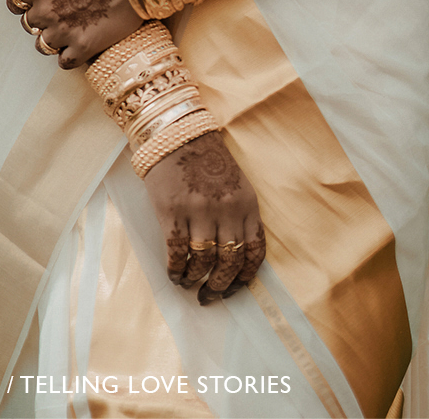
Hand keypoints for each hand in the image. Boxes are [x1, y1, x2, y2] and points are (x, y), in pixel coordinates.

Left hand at [9, 0, 140, 68]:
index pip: (14, 4)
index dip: (25, 3)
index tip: (39, 1)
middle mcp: (45, 10)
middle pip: (30, 25)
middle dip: (42, 20)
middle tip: (62, 11)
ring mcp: (63, 31)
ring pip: (44, 45)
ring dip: (54, 39)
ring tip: (72, 28)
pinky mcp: (83, 47)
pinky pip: (64, 62)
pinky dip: (70, 55)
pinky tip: (81, 43)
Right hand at [142, 132, 266, 302]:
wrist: (175, 132)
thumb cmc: (205, 158)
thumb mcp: (235, 184)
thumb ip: (239, 215)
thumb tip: (232, 256)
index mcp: (247, 204)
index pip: (254, 252)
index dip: (245, 277)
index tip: (234, 289)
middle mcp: (227, 211)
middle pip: (229, 262)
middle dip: (219, 286)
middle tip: (209, 296)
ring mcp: (199, 211)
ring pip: (203, 262)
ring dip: (196, 279)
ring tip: (189, 284)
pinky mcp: (173, 211)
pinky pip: (177, 252)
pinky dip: (176, 269)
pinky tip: (174, 274)